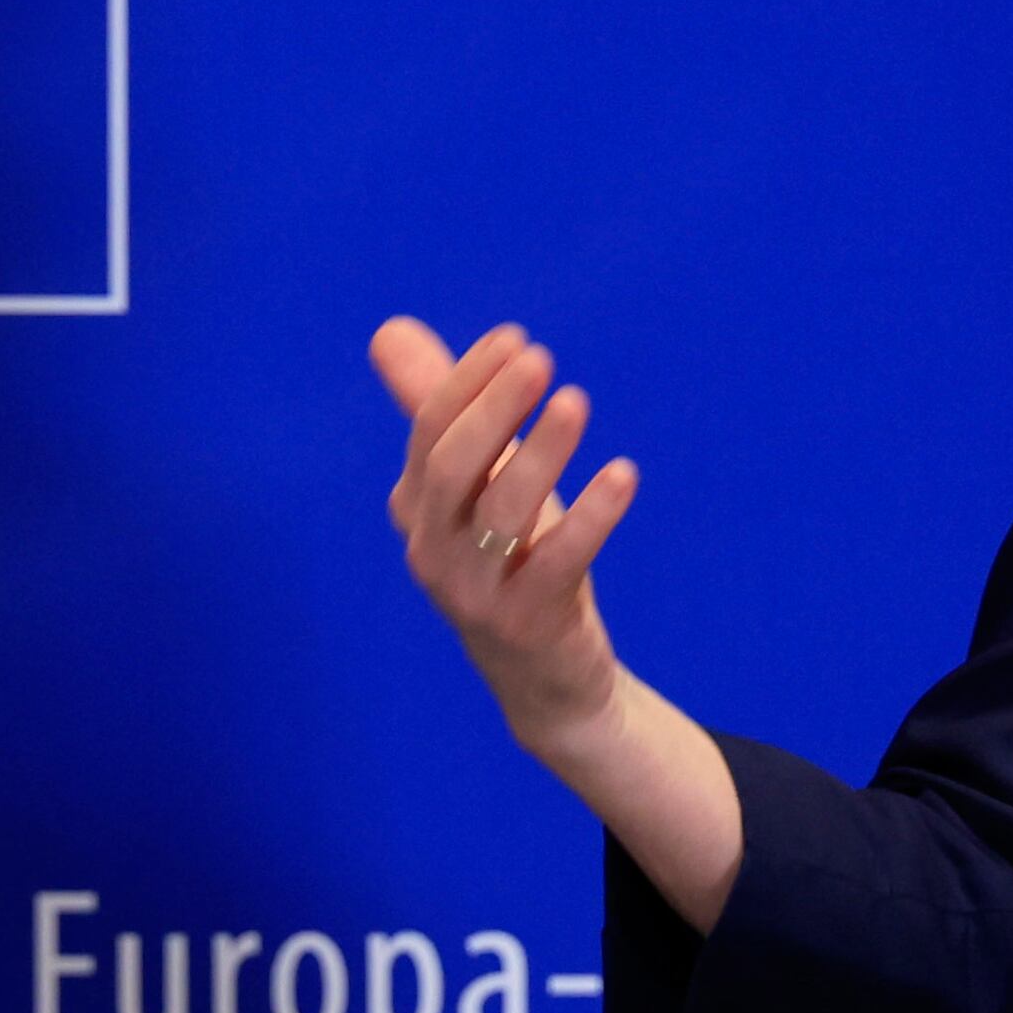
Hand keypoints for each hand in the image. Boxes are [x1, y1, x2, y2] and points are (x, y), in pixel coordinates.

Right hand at [370, 317, 643, 756]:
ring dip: (540, 452)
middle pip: (452, 467)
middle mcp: (432, 550)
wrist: (545, 681)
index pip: (431, 433)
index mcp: (416, 508)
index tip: (516, 338)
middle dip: (494, 408)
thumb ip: (443, 409)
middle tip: (541, 359)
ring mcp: (475, 592)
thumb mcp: (480, 485)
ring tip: (576, 401)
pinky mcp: (527, 624)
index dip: (468, 381)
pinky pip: (558, 562)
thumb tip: (388, 331)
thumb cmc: (514, 562)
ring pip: (501, 513)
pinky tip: (624, 475)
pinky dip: (592, 516)